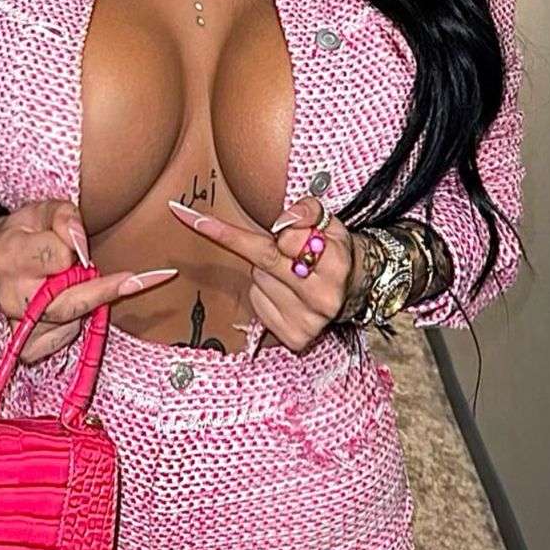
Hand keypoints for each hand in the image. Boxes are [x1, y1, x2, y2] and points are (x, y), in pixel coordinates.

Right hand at [0, 198, 176, 363]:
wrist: (0, 262)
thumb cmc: (29, 232)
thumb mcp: (44, 210)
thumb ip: (66, 217)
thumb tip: (80, 243)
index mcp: (11, 256)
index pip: (57, 258)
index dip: (75, 250)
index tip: (84, 249)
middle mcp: (12, 295)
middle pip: (68, 303)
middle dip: (101, 290)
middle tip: (130, 280)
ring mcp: (18, 325)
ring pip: (70, 325)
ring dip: (88, 307)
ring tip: (82, 288)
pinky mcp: (28, 345)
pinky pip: (63, 342)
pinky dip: (75, 328)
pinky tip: (74, 312)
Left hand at [168, 194, 360, 354]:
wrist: (356, 287)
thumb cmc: (333, 249)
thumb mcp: (328, 221)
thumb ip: (306, 210)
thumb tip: (281, 223)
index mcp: (336, 264)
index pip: (286, 238)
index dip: (258, 226)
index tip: (192, 217)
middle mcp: (324, 297)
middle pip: (264, 260)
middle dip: (265, 247)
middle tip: (284, 249)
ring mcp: (309, 322)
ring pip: (257, 282)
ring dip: (265, 271)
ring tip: (290, 272)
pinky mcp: (295, 338)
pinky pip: (257, 305)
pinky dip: (263, 294)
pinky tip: (284, 292)